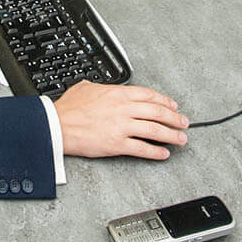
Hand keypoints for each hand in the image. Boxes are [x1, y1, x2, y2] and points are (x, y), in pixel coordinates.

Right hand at [53, 81, 188, 159]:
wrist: (58, 125)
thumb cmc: (69, 109)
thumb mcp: (86, 88)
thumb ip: (100, 87)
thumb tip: (102, 87)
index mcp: (118, 94)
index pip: (149, 96)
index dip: (164, 101)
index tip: (173, 106)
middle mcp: (123, 109)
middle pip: (157, 112)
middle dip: (174, 118)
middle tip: (184, 123)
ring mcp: (122, 127)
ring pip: (154, 130)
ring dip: (171, 135)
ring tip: (180, 139)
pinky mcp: (117, 144)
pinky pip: (142, 148)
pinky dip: (155, 152)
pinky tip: (163, 154)